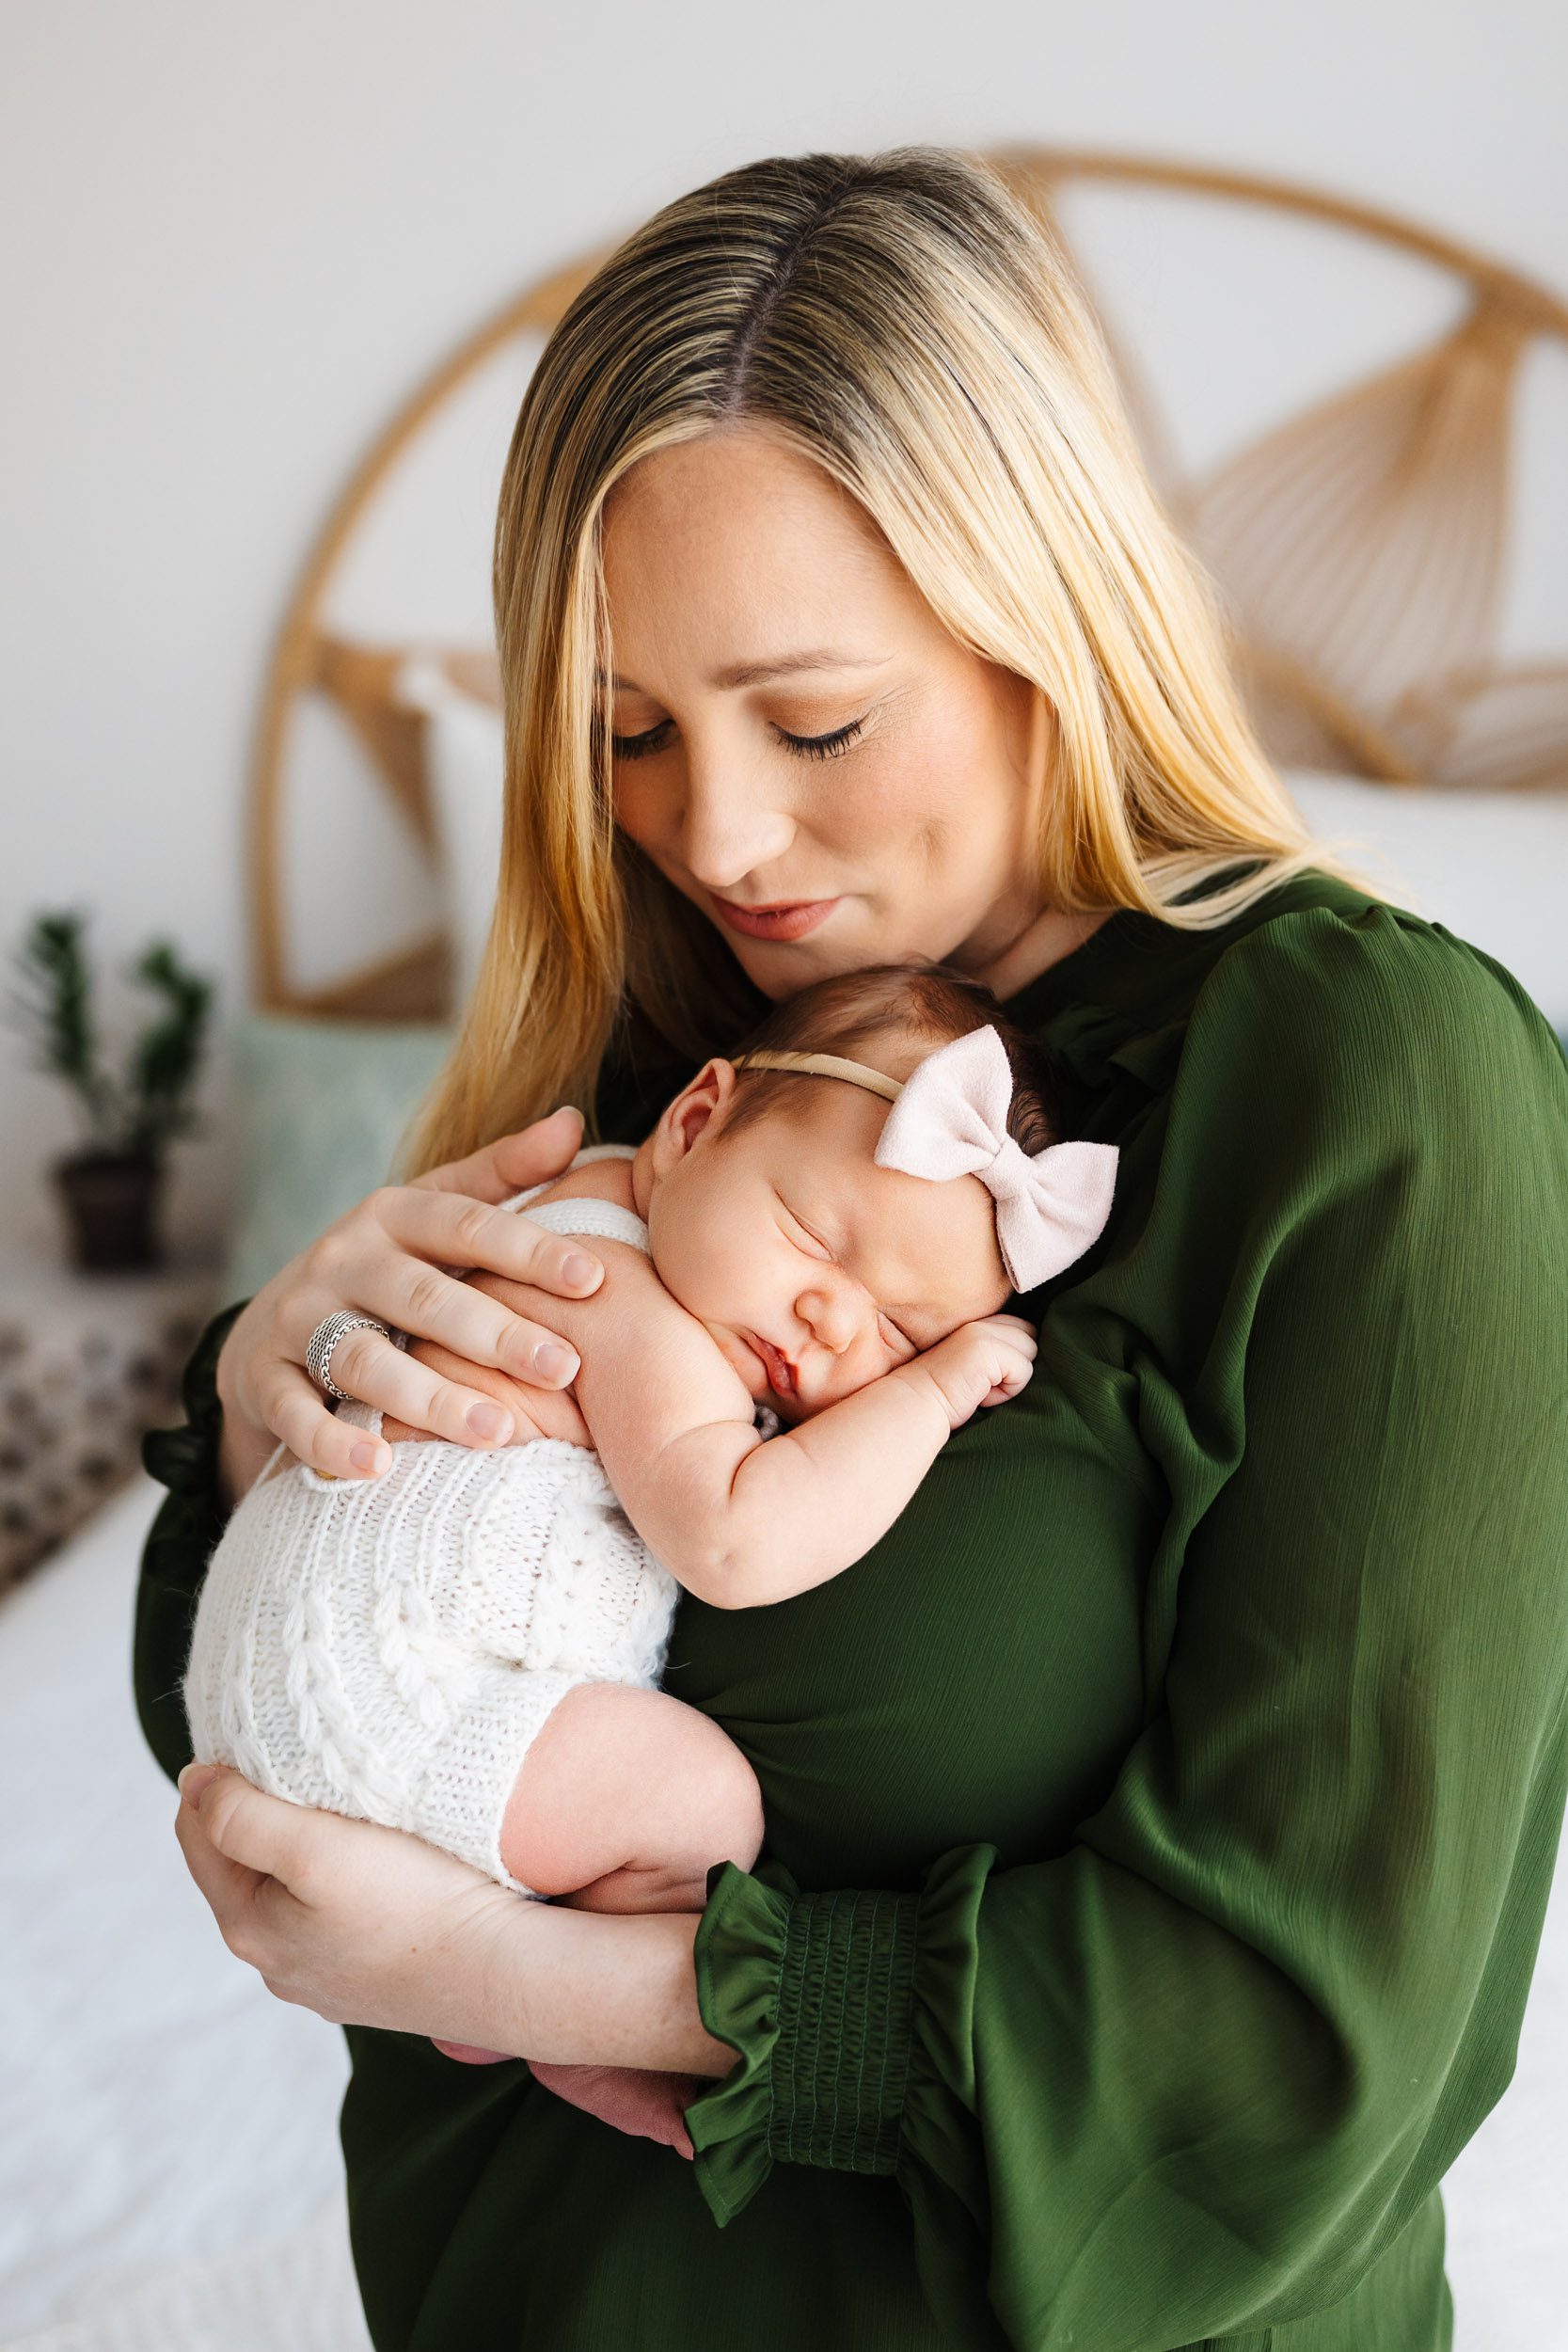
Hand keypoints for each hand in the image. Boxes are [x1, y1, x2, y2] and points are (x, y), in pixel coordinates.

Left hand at [172, 1764, 734, 2077]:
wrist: (507, 1973)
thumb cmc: (415, 1905)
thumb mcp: (313, 1848)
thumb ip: (242, 1816)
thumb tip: (194, 1781)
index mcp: (249, 1928)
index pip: (196, 1834)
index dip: (215, 1777)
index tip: (254, 1733)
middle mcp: (278, 1963)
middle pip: (242, 1863)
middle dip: (256, 1810)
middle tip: (295, 1756)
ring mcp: (327, 1978)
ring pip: (292, 1890)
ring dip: (303, 1844)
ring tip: (339, 1800)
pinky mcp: (375, 1978)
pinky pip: (337, 1914)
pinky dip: (344, 1878)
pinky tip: (379, 1860)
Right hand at [217, 1104, 608, 1490]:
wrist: (271, 1328)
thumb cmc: (387, 1268)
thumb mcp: (433, 1213)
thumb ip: (501, 1175)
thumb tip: (571, 1121)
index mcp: (393, 1215)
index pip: (466, 1225)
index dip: (528, 1250)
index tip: (592, 1278)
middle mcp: (343, 1260)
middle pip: (423, 1296)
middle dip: (496, 1333)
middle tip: (562, 1367)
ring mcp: (299, 1320)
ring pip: (364, 1359)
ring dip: (429, 1396)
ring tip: (496, 1430)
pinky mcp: (264, 1379)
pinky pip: (296, 1413)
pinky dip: (333, 1441)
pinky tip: (379, 1466)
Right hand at [907, 1311, 1036, 1429]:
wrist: (913, 1404)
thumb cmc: (941, 1394)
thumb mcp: (969, 1366)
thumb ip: (992, 1352)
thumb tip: (1029, 1355)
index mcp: (974, 1322)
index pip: (1020, 1326)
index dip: (1013, 1353)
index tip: (988, 1376)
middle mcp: (979, 1321)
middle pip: (1029, 1336)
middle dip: (1016, 1363)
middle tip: (985, 1382)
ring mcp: (983, 1332)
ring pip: (1030, 1351)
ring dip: (1011, 1378)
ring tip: (980, 1388)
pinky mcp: (986, 1349)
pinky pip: (1023, 1371)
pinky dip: (1006, 1392)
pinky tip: (979, 1395)